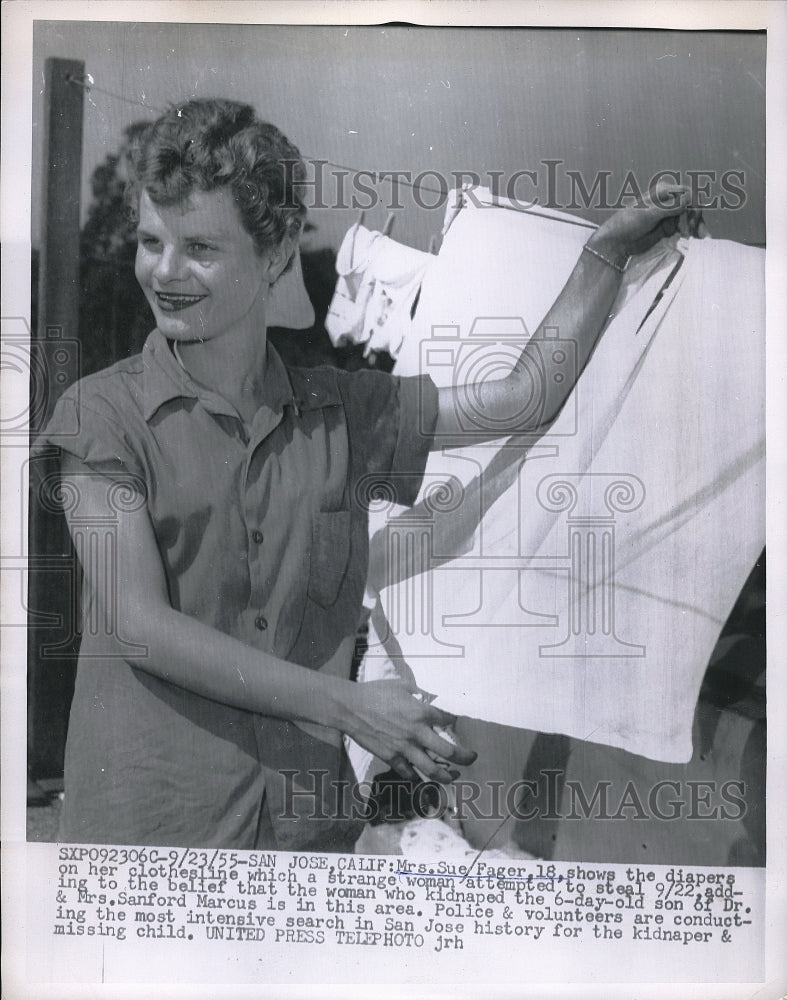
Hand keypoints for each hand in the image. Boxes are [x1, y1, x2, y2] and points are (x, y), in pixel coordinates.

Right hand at [343, 679, 476, 781]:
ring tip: (453, 776)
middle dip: (465, 757)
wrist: (351, 707)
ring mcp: (404, 748)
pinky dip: (416, 777)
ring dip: (446, 775)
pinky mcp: (391, 758)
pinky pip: (408, 773)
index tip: (456, 723)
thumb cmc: (375, 692)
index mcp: (422, 712)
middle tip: (471, 757)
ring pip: (432, 769)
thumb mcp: (401, 685)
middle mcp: (417, 733)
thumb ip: (419, 691)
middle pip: (449, 752)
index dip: (455, 722)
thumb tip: (429, 695)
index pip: (448, 720)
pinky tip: (421, 777)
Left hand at [589, 180, 699, 261]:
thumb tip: (689, 200)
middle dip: (695, 220)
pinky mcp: (668, 228)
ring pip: (690, 219)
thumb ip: (669, 207)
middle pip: (691, 207)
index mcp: (663, 191)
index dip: (692, 207)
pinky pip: (684, 229)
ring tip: (702, 240)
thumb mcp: (648, 214)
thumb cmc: (628, 224)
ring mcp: (669, 215)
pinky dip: (691, 234)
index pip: (687, 194)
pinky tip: (698, 241)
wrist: (616, 243)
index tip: (688, 223)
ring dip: (697, 228)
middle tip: (690, 235)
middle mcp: (669, 201)